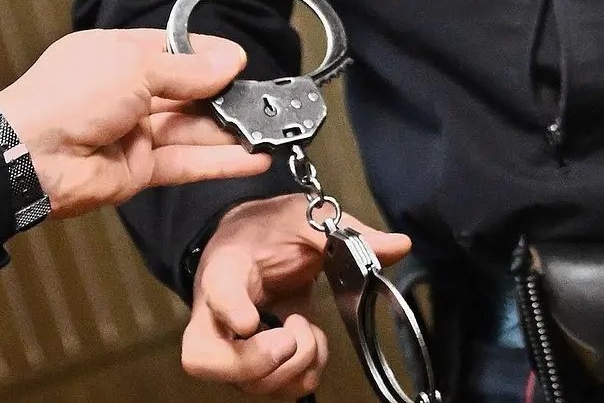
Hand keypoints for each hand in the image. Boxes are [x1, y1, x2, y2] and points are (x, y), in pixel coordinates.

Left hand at [0, 29, 269, 217]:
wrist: (33, 158)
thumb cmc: (66, 98)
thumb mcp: (134, 65)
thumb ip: (187, 68)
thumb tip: (228, 60)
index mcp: (122, 58)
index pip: (177, 54)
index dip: (210, 58)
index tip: (241, 64)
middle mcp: (131, 95)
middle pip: (190, 96)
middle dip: (227, 101)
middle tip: (263, 105)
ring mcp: (137, 134)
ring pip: (193, 132)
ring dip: (231, 136)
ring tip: (267, 135)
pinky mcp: (143, 169)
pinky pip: (188, 163)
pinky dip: (221, 163)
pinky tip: (251, 160)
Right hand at [181, 194, 410, 398]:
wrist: (250, 245)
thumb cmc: (271, 231)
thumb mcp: (302, 220)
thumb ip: (344, 232)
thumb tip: (399, 245)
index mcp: (225, 269)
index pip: (216, 293)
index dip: (229, 311)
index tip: (251, 319)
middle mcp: (216, 315)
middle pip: (205, 359)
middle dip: (255, 361)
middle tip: (287, 335)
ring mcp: (231, 346)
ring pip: (251, 384)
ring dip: (295, 364)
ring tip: (306, 327)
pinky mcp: (251, 364)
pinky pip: (278, 390)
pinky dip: (305, 373)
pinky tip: (310, 340)